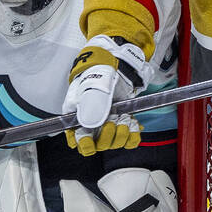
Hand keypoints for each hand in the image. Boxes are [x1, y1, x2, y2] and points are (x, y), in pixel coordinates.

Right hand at [63, 35, 152, 155]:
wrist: (117, 66)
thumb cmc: (99, 73)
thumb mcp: (92, 88)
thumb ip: (91, 106)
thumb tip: (91, 125)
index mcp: (77, 118)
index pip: (77, 142)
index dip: (84, 144)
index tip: (90, 140)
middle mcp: (92, 124)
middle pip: (98, 145)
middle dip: (107, 136)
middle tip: (112, 121)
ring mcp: (108, 125)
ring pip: (114, 143)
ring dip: (121, 134)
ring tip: (124, 118)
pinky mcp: (122, 124)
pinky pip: (129, 140)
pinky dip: (133, 135)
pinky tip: (132, 123)